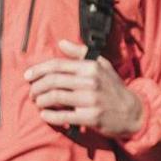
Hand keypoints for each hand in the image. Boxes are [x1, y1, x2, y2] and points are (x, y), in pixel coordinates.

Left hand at [25, 39, 143, 137]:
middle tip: (32, 93)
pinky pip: (63, 116)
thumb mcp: (102, 65)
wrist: (132, 112)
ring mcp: (91, 100)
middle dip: (36, 87)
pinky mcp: (91, 117)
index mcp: (91, 67)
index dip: (38, 70)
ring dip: (40, 100)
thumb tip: (61, 43)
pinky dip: (50, 116)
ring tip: (38, 103)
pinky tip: (45, 115)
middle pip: (53, 81)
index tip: (27, 76)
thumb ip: (80, 53)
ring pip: (55, 97)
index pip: (57, 65)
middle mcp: (91, 82)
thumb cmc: (114, 88)